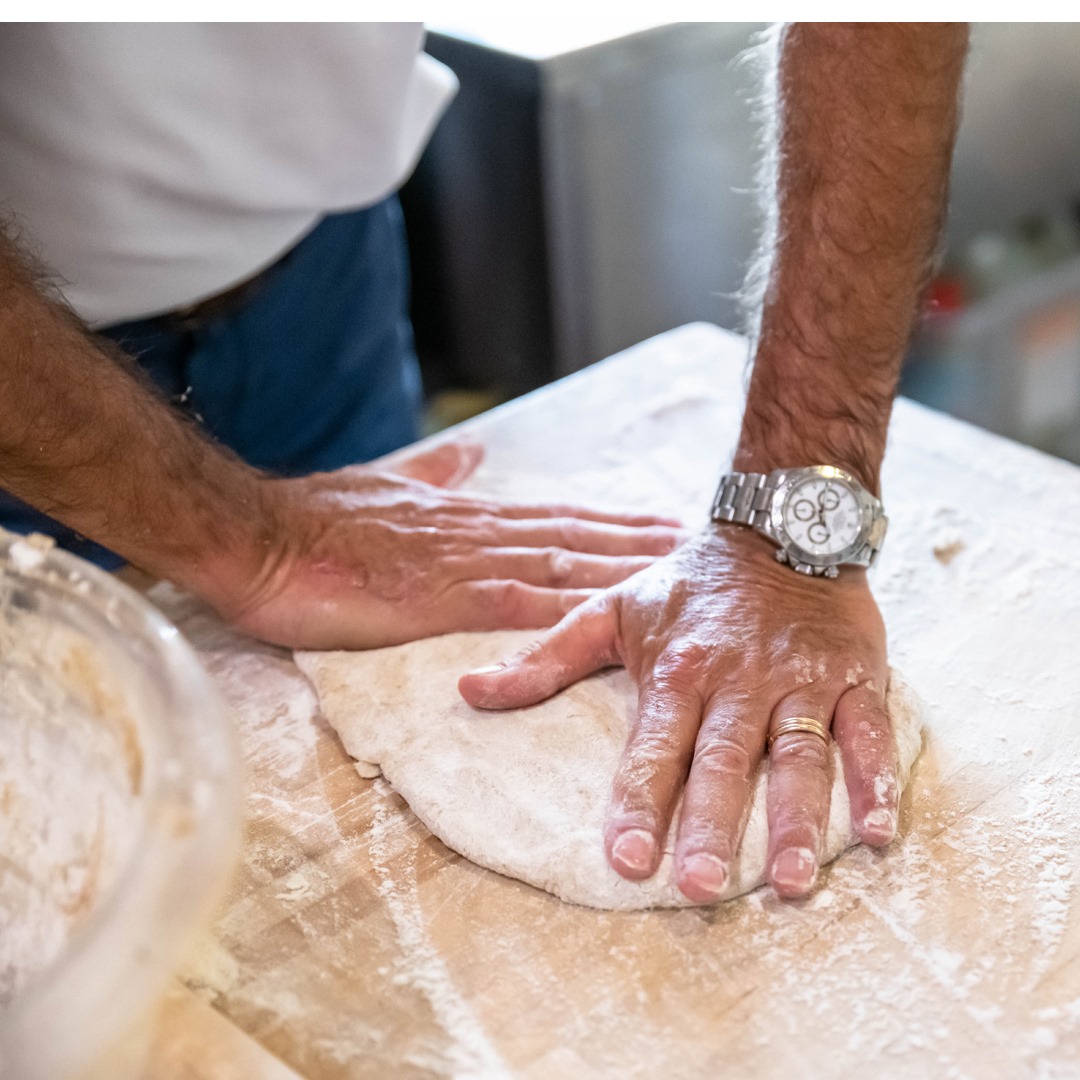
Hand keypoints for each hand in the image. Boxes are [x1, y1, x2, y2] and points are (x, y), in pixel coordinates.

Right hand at [216, 439, 684, 649]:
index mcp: (469, 516)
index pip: (558, 517)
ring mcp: (470, 564)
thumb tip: (465, 455)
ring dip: (627, 570)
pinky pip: (524, 606)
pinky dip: (574, 609)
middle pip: (580, 537)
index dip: (615, 521)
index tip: (662, 522)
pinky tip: (614, 619)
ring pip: (567, 565)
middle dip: (642, 543)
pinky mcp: (447, 598)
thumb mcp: (386, 488)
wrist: (263, 536)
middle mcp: (483, 534)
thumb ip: (434, 477)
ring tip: (682, 576)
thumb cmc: (315, 520)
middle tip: (706, 546)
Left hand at [458, 527, 896, 901]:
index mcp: (677, 669)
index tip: (626, 859)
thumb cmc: (689, 583)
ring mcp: (800, 680)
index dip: (638, 802)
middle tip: (699, 887)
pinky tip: (877, 830)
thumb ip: (544, 657)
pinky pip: (868, 731)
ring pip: (798, 754)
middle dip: (710, 823)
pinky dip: (876, 778)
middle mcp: (738, 680)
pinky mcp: (853, 675)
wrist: (778, 526)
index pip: (653, 746)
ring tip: (789, 880)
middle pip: (722, 759)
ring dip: (796, 817)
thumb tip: (469, 691)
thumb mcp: (610, 609)